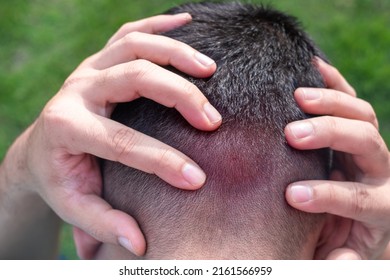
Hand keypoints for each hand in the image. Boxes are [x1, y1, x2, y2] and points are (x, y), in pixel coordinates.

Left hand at [13, 14, 220, 257]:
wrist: (42, 148)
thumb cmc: (61, 177)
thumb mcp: (74, 206)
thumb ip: (103, 224)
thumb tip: (138, 242)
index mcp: (67, 128)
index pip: (123, 142)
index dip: (163, 162)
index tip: (198, 179)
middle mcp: (77, 90)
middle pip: (134, 78)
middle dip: (179, 97)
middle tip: (212, 120)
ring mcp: (89, 68)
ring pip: (135, 45)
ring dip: (177, 53)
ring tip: (212, 70)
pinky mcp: (100, 59)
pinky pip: (131, 31)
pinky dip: (161, 24)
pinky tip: (188, 23)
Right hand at [284, 58, 389, 258]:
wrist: (359, 217)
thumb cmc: (343, 235)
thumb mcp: (342, 253)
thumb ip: (339, 258)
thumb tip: (338, 257)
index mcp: (382, 206)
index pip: (360, 197)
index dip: (327, 195)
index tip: (292, 195)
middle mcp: (382, 171)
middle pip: (366, 143)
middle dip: (328, 135)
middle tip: (292, 135)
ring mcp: (371, 147)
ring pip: (362, 115)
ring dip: (330, 103)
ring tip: (297, 97)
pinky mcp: (358, 129)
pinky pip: (352, 100)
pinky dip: (334, 82)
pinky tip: (314, 68)